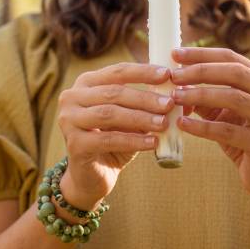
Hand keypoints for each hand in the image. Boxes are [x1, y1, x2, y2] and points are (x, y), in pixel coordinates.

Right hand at [56, 63, 174, 209]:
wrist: (92, 176)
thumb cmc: (114, 141)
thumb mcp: (131, 119)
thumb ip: (149, 104)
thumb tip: (180, 93)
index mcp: (86, 83)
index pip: (117, 71)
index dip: (143, 72)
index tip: (167, 75)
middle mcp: (72, 97)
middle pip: (114, 93)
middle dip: (145, 98)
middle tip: (169, 103)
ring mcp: (68, 120)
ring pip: (110, 114)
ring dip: (141, 118)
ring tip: (164, 123)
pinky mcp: (74, 144)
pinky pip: (108, 139)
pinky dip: (133, 141)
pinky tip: (152, 143)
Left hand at [169, 47, 249, 197]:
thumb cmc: (246, 138)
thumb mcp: (226, 113)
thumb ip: (207, 97)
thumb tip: (176, 82)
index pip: (232, 58)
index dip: (202, 54)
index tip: (175, 54)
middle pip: (236, 73)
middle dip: (201, 71)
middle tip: (174, 75)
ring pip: (235, 98)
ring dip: (201, 95)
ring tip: (175, 98)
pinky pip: (228, 131)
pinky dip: (203, 127)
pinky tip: (183, 124)